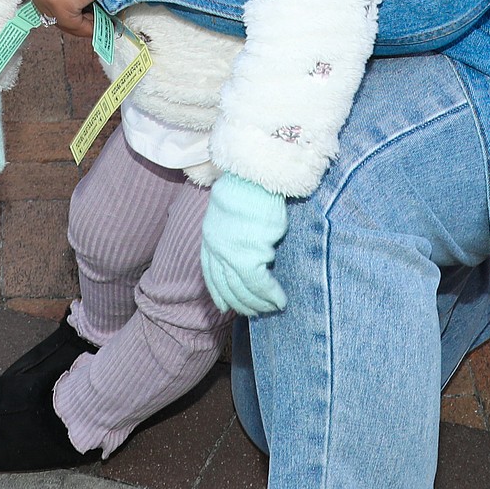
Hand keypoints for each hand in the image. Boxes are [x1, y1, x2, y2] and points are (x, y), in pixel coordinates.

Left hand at [20, 0, 94, 38]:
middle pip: (49, 7)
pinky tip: (102, 25)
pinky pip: (73, 24)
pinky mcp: (58, 2)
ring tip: (100, 20)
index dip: (64, 2)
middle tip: (93, 16)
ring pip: (60, 18)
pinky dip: (87, 28)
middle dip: (72, 13)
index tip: (80, 8)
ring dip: (81, 21)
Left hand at [201, 172, 287, 315]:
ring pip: (243, 289)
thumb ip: (231, 234)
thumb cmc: (248, 188)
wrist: (254, 176)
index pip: (211, 275)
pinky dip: (270, 295)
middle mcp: (217, 250)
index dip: (219, 293)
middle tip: (256, 312)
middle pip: (227, 287)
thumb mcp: (229, 212)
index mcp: (210, 238)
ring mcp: (232, 255)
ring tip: (272, 308)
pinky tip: (279, 300)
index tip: (226, 306)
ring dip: (259, 303)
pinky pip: (260, 284)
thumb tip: (245, 249)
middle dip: (242, 303)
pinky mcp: (251, 255)